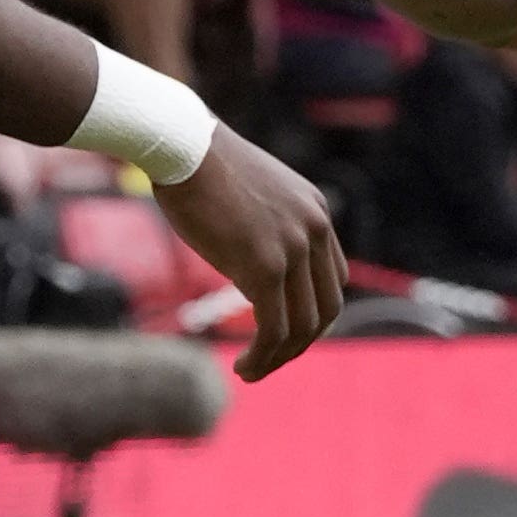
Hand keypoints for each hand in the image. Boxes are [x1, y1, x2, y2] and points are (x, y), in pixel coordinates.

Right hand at [153, 131, 347, 380]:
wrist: (183, 146)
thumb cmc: (201, 166)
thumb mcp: (250, 195)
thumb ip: (264, 226)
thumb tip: (249, 259)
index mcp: (315, 211)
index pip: (333, 278)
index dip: (311, 312)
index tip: (282, 329)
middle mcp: (314, 229)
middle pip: (326, 307)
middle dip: (300, 342)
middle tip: (269, 358)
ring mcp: (293, 248)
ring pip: (302, 325)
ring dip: (278, 357)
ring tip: (251, 370)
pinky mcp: (264, 266)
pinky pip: (273, 328)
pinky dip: (263, 357)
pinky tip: (244, 366)